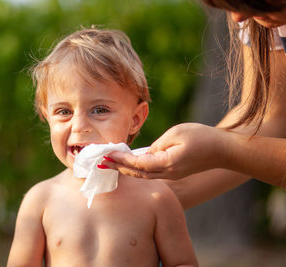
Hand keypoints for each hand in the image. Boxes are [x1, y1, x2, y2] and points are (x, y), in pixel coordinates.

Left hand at [102, 123, 227, 178]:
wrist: (224, 150)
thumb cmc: (202, 137)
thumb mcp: (176, 134)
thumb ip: (157, 145)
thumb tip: (145, 153)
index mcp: (166, 163)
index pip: (137, 163)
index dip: (120, 160)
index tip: (106, 155)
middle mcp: (167, 173)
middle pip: (136, 173)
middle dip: (118, 168)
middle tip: (101, 163)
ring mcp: (171, 175)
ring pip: (143, 175)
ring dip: (126, 170)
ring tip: (111, 164)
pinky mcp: (174, 173)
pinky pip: (151, 174)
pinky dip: (137, 170)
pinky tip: (129, 165)